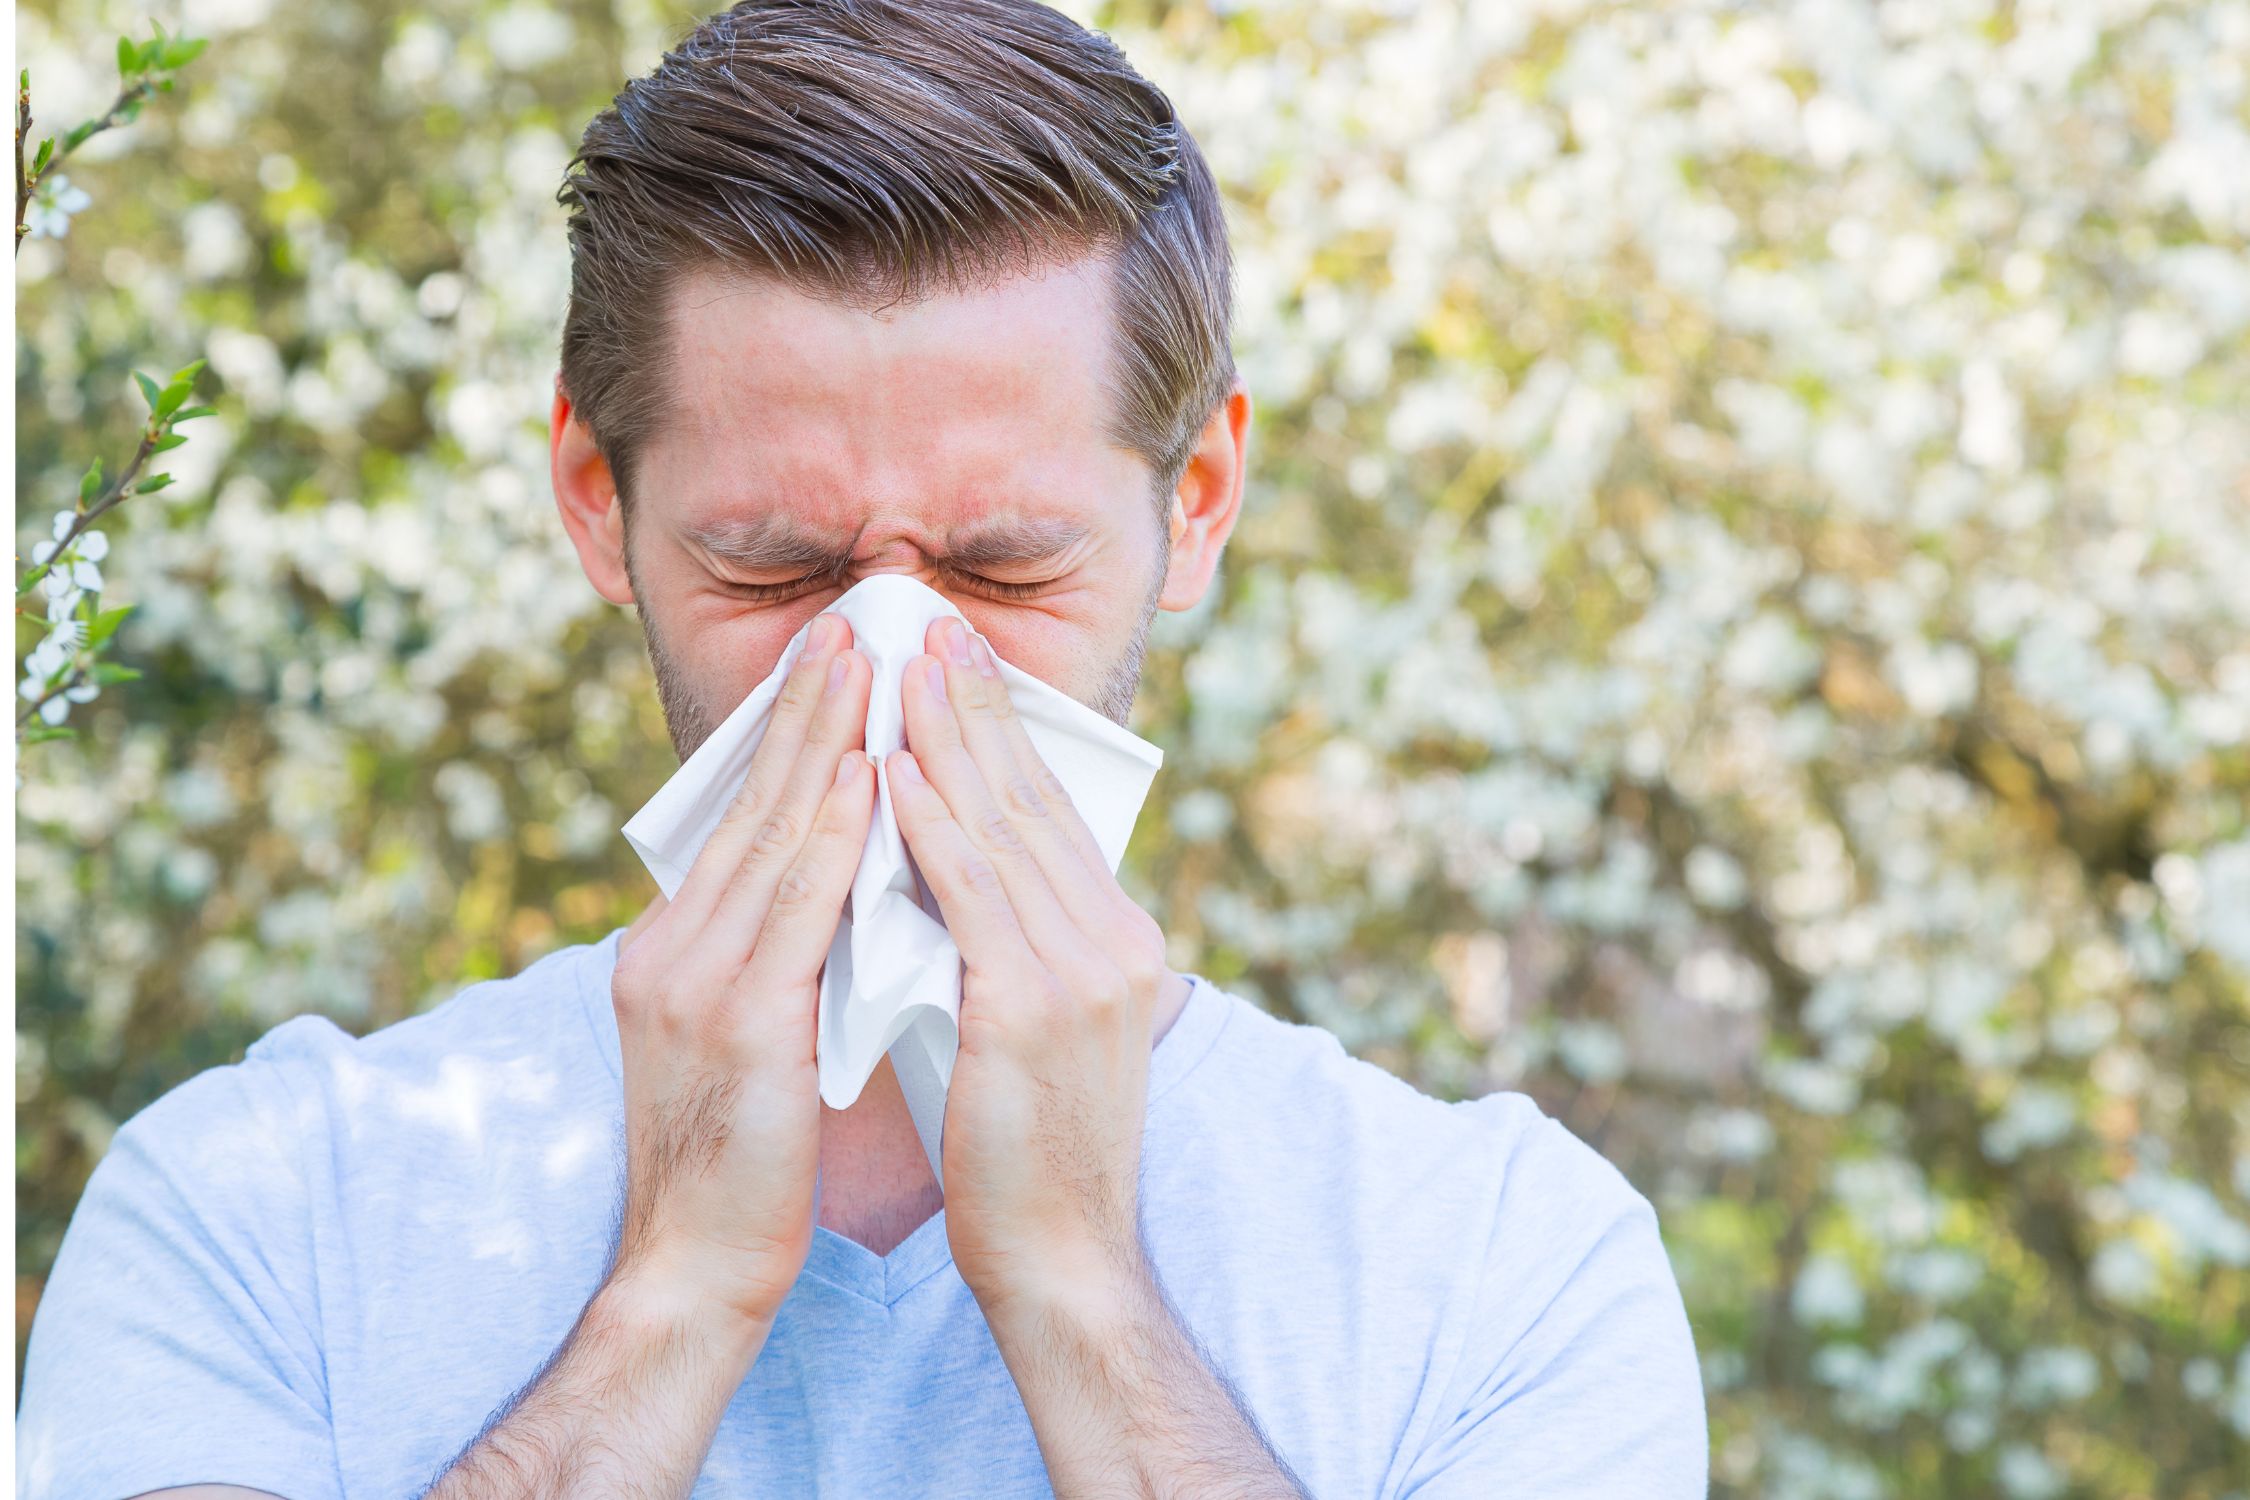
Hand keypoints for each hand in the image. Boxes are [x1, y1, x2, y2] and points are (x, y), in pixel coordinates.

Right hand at [606, 612, 873, 1328]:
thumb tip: (839, 893)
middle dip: (806, 710)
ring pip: (771, 834)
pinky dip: (832, 831)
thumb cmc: (742, 1165)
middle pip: (750, 805)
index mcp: (674, 950)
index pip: (743, 823)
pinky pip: (794, 905)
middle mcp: (671, 948)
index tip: (836, 668)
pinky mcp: (735, 1021)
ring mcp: (693, 979)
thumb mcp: (748, 1040)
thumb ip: (776, 959)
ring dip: (824, 741)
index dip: (792, 741)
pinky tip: (868, 775)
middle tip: (851, 625)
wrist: (693, 1272)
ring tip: (865, 664)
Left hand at [885, 615, 1171, 1315]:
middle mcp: (1113, 940)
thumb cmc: (1031, 1154)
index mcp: (1117, 941)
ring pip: (1000, 828)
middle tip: (933, 624)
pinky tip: (891, 771)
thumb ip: (1010, 949)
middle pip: (1030, 799)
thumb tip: (949, 881)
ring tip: (905, 665)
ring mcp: (1082, 972)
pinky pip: (970, 895)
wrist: (1064, 1260)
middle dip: (978, 706)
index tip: (962, 665)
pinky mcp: (1032, 1009)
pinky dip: (929, 826)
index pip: (1049, 814)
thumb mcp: (1034, 1029)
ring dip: (947, 738)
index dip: (1003, 733)